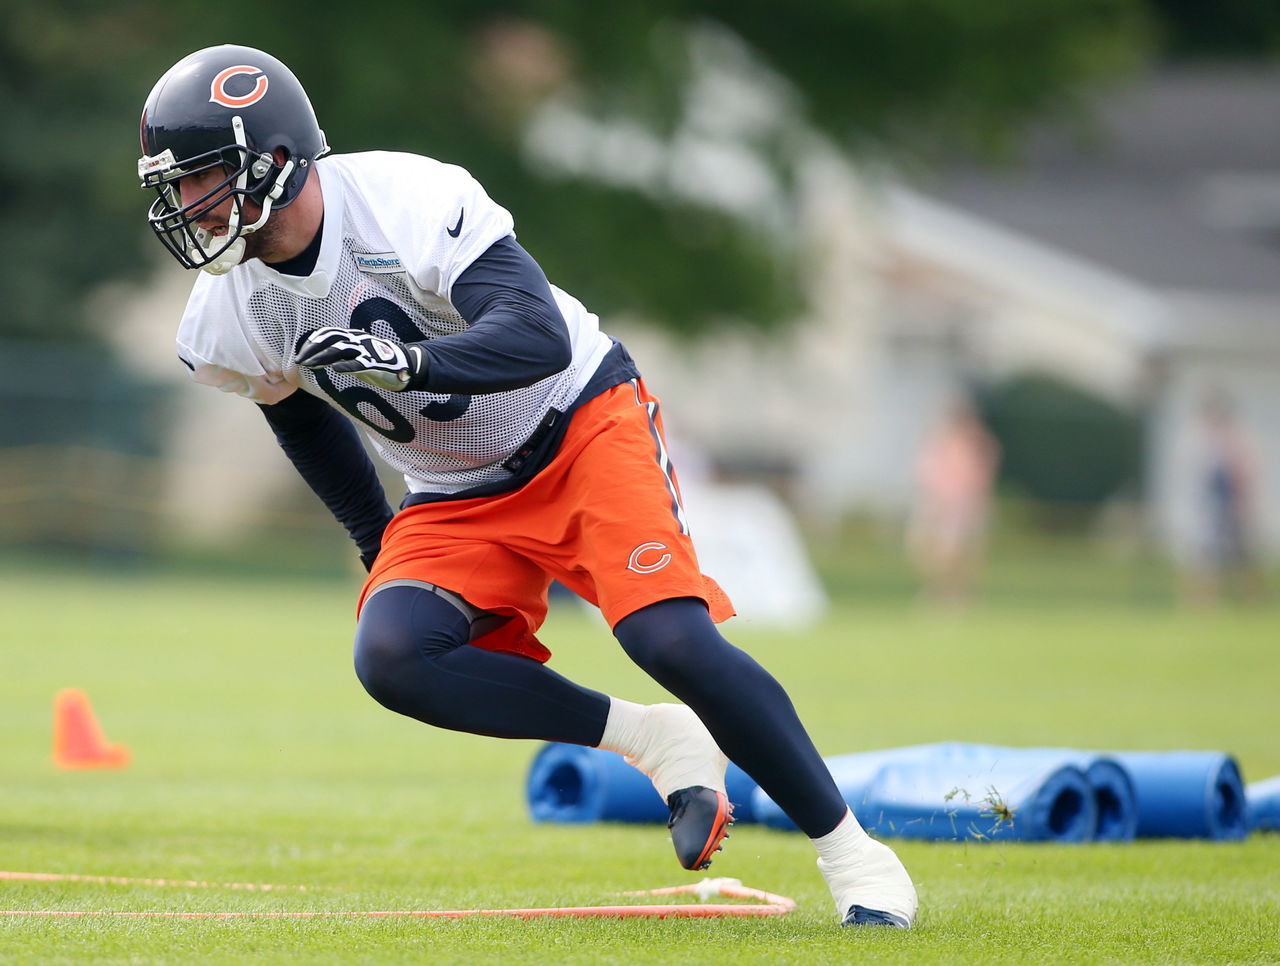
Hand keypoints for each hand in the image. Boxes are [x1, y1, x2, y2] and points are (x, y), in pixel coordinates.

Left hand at [295, 327, 425, 390]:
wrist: (406, 366)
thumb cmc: (379, 362)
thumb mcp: (358, 354)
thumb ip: (342, 354)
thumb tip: (322, 358)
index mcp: (354, 336)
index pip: (328, 333)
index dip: (313, 342)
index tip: (302, 353)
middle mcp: (358, 340)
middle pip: (330, 338)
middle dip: (312, 349)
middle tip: (300, 360)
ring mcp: (367, 350)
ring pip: (340, 350)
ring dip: (322, 357)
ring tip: (309, 365)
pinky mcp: (376, 364)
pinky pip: (359, 363)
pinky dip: (346, 366)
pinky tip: (335, 370)